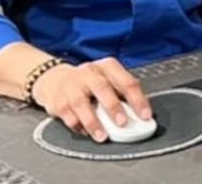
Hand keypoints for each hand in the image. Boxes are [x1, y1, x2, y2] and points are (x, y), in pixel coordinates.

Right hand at [30, 57, 151, 142]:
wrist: (56, 79)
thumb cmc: (90, 82)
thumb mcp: (109, 80)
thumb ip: (124, 95)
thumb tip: (141, 116)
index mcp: (107, 67)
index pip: (126, 81)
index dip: (137, 99)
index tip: (145, 115)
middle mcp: (89, 73)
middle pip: (102, 87)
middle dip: (113, 107)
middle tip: (122, 123)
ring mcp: (72, 85)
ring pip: (81, 103)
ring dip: (93, 121)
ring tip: (102, 136)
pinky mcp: (59, 100)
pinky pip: (68, 115)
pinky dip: (78, 126)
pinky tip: (86, 133)